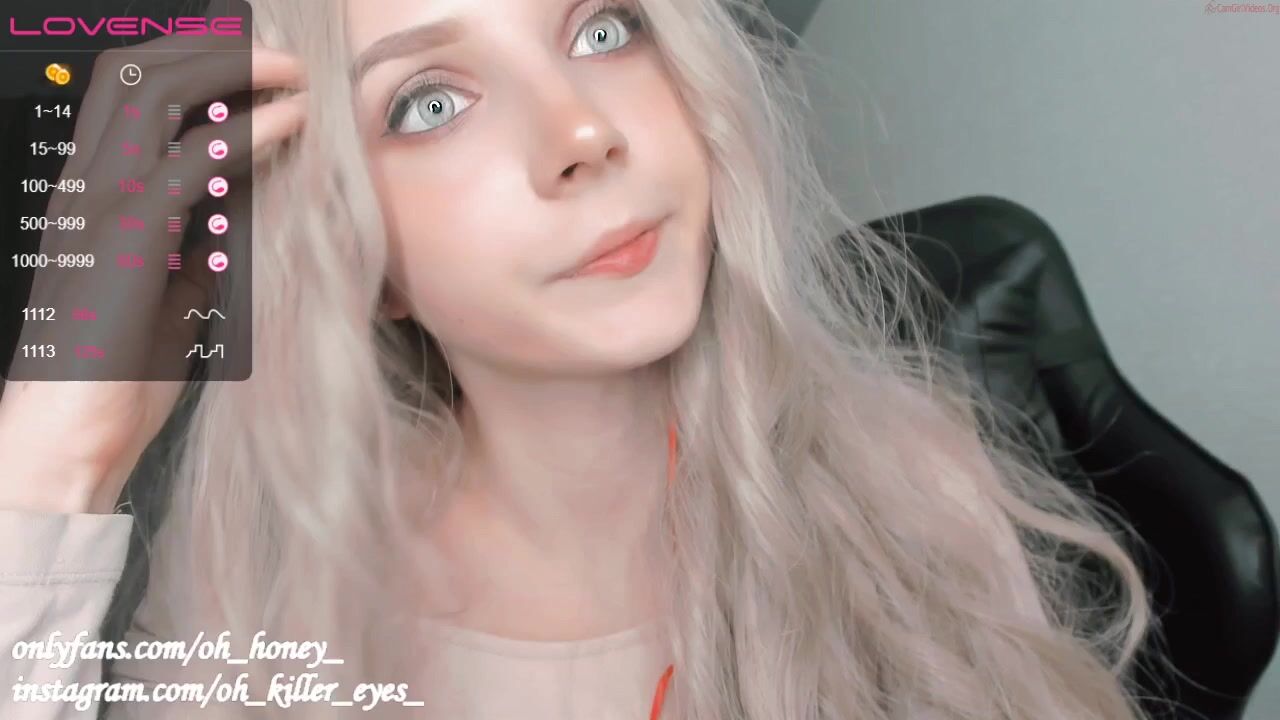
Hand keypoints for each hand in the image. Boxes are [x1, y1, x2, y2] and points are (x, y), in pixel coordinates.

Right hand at [0, 35, 306, 512]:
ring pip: (158, 94)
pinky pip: (195, 158)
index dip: (190, 65)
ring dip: (233, 73)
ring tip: (293, 76)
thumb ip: (196, 243)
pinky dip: (251, 131)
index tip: (256, 65)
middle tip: (279, 57)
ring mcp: (98, 204)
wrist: (73, 437)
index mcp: (88, 194)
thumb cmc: (117, 377)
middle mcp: (85, 185)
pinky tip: (293, 123)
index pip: (129, 95)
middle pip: (138, 74)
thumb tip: (245, 206)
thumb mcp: (168, 292)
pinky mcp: (127, 235)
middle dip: (212, 50)